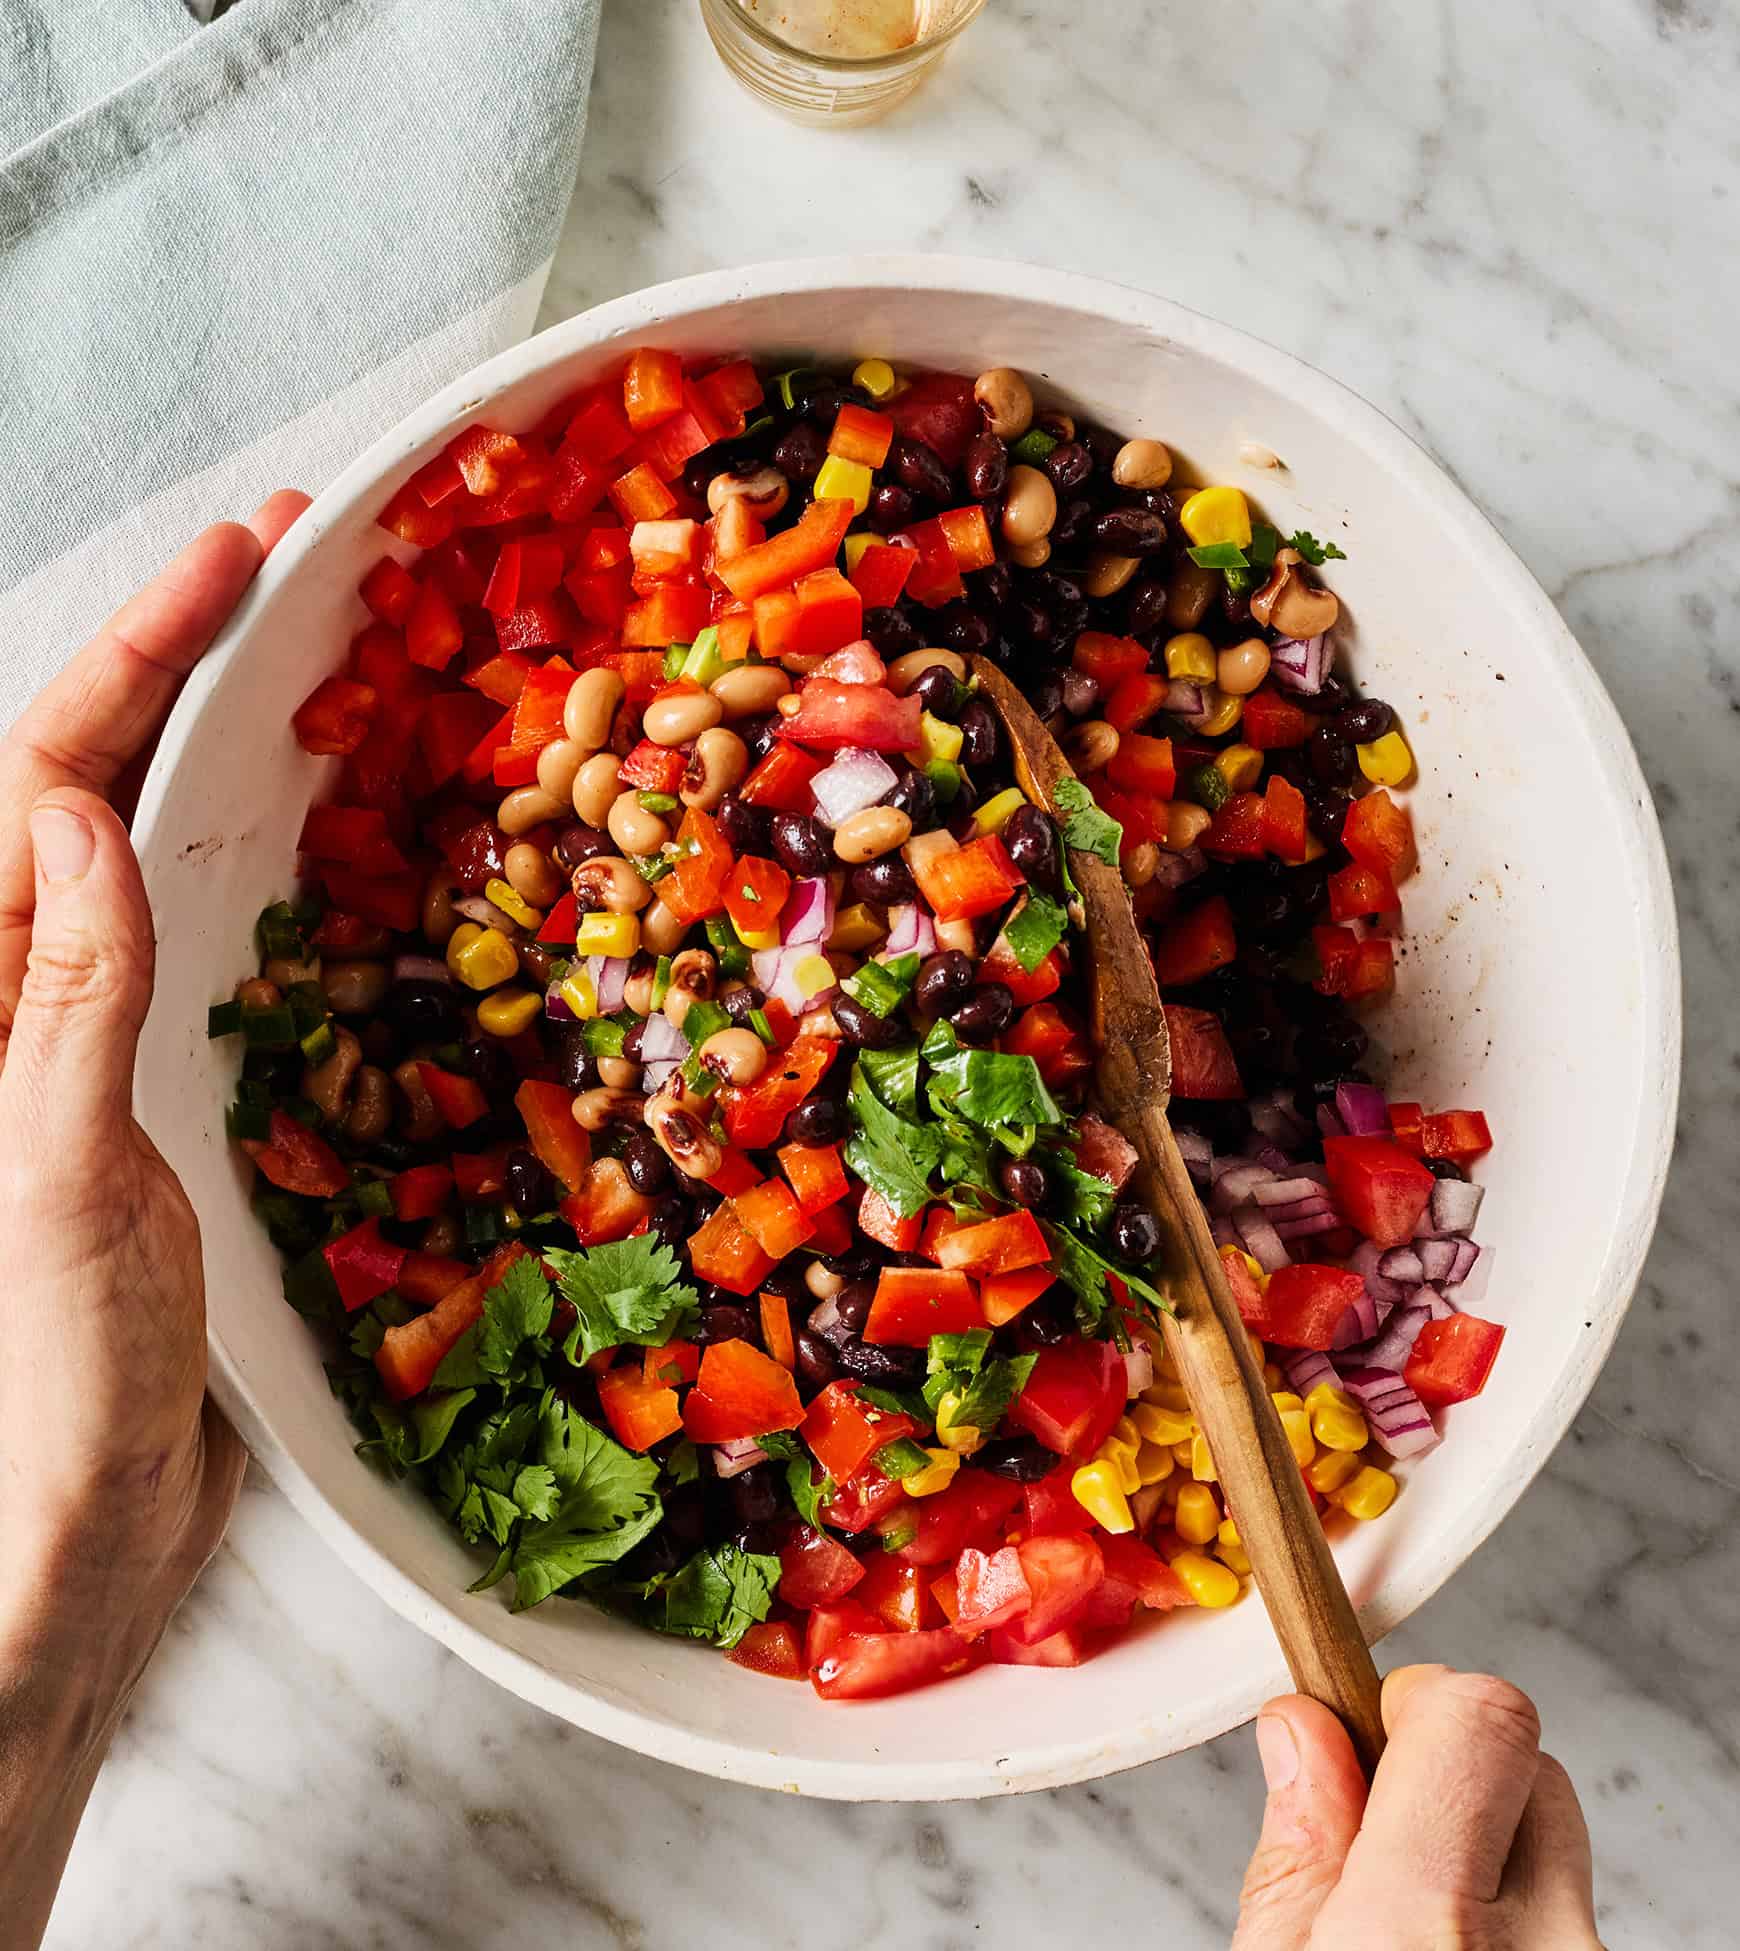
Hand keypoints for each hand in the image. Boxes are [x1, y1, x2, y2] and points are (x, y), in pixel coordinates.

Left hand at [0, 492, 307, 1681]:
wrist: (74, 1513)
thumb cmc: (42, 1377)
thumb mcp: (56, 1179)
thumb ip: (65, 999)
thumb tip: (78, 811)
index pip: (39, 772)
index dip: (137, 650)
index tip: (232, 556)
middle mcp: (4, 982)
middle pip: (78, 772)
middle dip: (172, 652)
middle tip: (277, 555)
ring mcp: (67, 1023)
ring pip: (127, 835)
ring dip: (201, 729)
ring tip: (284, 647)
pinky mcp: (126, 1072)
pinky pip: (171, 920)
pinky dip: (227, 839)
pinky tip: (278, 813)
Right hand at [1234, 1665, 1602, 1947]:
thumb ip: (1297, 1851)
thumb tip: (1304, 1729)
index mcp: (1419, 1926)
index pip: (1477, 1717)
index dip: (1423, 1702)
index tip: (1380, 1725)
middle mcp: (1536, 1949)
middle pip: (1534, 1771)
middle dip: (1460, 1777)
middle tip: (1393, 1837)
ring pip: (1558, 1854)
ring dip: (1493, 1858)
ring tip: (1428, 1922)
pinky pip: (1569, 1917)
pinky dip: (1518, 1922)